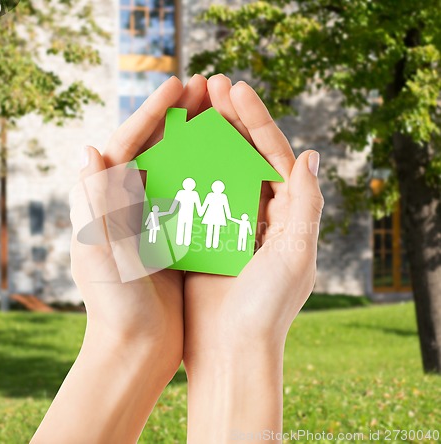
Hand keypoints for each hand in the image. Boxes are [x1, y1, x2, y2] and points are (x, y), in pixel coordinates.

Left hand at [33, 75, 209, 443]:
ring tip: (223, 114)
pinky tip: (233, 160)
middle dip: (179, 116)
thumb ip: (94, 204)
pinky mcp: (173, 237)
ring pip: (177, 168)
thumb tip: (88, 148)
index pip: (128, 144)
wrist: (135, 349)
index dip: (153, 112)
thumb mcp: (101, 254)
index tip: (180, 84)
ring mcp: (152, 219)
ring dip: (198, 139)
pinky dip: (210, 174)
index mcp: (103, 203)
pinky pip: (194, 195)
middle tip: (208, 88)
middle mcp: (126, 205)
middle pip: (155, 148)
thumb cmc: (114, 306)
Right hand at [183, 75, 323, 441]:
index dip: (256, 119)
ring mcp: (228, 223)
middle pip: (244, 155)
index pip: (273, 154)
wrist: (230, 351)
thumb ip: (306, 205)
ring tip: (188, 108)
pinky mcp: (202, 237)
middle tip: (209, 85)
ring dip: (203, 138)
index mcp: (287, 215)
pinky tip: (167, 150)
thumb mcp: (296, 254)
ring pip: (216, 170)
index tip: (235, 89)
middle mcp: (259, 215)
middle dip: (229, 119)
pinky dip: (183, 172)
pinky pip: (192, 196)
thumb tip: (310, 153)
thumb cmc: (266, 308)